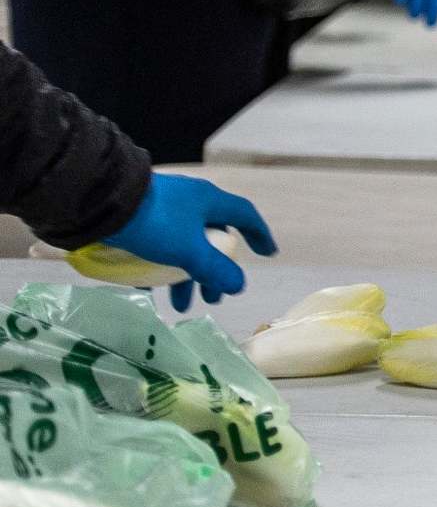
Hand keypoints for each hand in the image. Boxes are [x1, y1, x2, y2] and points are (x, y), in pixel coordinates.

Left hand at [104, 172, 277, 310]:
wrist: (99, 201)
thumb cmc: (155, 222)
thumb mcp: (189, 250)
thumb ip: (216, 269)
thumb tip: (239, 285)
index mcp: (209, 201)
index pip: (245, 216)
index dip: (259, 235)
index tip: (266, 254)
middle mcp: (189, 201)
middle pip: (211, 239)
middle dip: (212, 272)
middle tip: (211, 299)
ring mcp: (162, 208)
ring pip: (183, 245)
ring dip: (184, 276)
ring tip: (178, 305)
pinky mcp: (137, 217)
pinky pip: (157, 246)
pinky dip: (159, 268)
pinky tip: (150, 290)